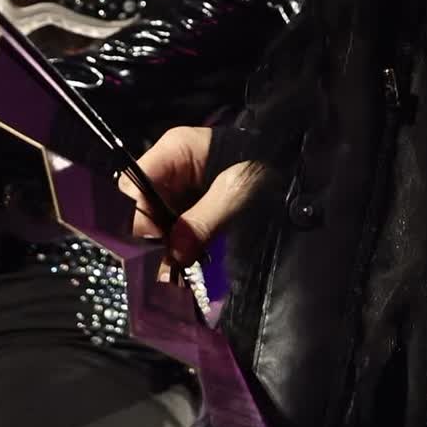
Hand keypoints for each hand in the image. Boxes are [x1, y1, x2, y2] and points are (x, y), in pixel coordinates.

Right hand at [126, 125, 266, 267]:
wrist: (292, 161)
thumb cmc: (265, 164)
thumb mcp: (238, 191)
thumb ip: (205, 219)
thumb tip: (174, 254)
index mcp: (175, 150)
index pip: (134, 184)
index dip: (136, 218)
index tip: (152, 250)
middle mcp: (168, 169)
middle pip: (139, 206)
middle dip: (147, 239)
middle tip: (161, 271)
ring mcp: (177, 189)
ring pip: (152, 222)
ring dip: (161, 249)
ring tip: (171, 276)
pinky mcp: (189, 208)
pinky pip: (172, 230)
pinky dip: (175, 250)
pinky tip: (181, 269)